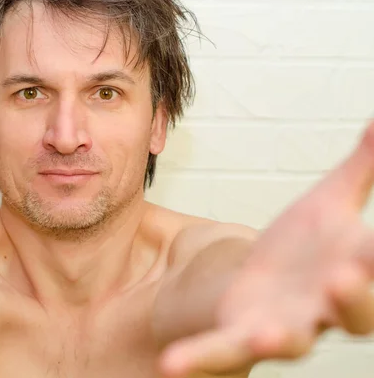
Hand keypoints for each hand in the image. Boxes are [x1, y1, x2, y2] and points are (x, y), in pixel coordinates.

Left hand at [158, 121, 373, 376]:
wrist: (265, 275)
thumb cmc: (305, 245)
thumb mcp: (330, 202)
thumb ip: (361, 169)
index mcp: (350, 270)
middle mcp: (322, 306)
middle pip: (349, 312)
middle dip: (351, 297)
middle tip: (344, 277)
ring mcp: (280, 324)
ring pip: (288, 339)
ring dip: (280, 338)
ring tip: (266, 336)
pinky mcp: (238, 333)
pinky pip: (220, 350)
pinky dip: (200, 358)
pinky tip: (172, 364)